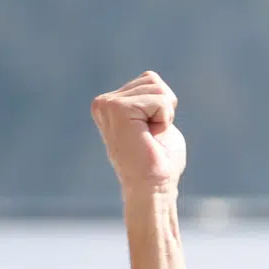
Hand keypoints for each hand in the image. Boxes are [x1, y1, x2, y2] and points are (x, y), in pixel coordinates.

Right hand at [91, 71, 186, 196]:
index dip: (163, 107)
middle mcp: (103, 102)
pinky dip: (164, 118)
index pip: (150, 80)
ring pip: (157, 88)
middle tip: (152, 137)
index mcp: (110, 105)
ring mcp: (107, 104)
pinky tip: (150, 137)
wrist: (153, 188)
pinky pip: (159, 100)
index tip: (152, 133)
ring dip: (164, 115)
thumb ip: (151, 100)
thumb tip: (151, 80)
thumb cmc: (159, 163)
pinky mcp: (117, 108)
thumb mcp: (156, 123)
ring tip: (150, 137)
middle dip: (164, 109)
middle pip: (152, 80)